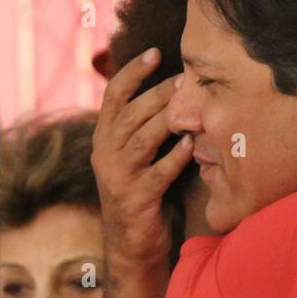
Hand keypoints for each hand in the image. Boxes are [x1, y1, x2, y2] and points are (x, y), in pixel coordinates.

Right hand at [92, 49, 192, 263]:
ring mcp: (117, 178)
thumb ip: (146, 127)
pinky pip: (158, 173)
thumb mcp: (137, 157)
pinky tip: (193, 145)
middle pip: (131, 114)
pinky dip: (176, 158)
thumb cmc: (143, 193)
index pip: (113, 96)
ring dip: (169, 120)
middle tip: (186, 78)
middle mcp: (104, 154)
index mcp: (104, 138)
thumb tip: (178, 88)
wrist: (132, 245)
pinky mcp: (135, 200)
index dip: (132, 72)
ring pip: (142, 139)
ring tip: (191, 105)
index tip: (156, 52)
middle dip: (159, 94)